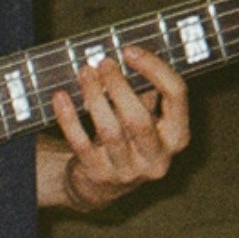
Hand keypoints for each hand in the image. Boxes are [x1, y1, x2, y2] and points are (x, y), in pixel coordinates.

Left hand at [40, 44, 189, 212]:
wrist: (101, 187)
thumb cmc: (128, 140)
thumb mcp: (146, 119)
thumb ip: (146, 93)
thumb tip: (132, 53)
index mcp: (177, 136)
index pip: (176, 95)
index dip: (154, 68)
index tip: (129, 50)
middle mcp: (157, 158)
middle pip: (138, 118)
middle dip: (118, 86)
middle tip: (103, 63)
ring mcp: (128, 171)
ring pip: (110, 131)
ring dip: (94, 98)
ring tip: (84, 73)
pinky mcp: (99, 175)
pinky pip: (81, 143)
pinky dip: (69, 118)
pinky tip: (61, 98)